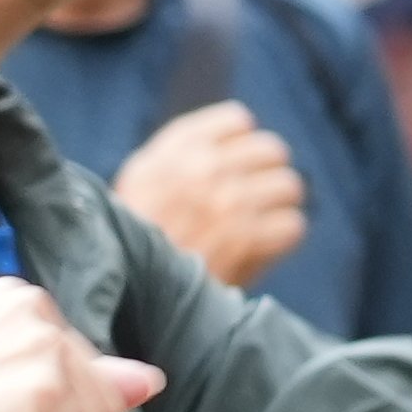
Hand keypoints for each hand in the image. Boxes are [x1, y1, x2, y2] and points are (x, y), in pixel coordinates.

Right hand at [112, 100, 306, 287]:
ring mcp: (227, 203)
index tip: (237, 164)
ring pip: (289, 186)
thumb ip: (181, 157)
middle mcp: (200, 171)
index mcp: (171, 153)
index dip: (244, 143)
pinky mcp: (246, 240)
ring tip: (261, 223)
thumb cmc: (131, 241)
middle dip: (268, 174)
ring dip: (279, 206)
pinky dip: (282, 238)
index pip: (236, 121)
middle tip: (257, 197)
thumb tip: (240, 134)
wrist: (119, 290)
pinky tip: (262, 246)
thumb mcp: (141, 183)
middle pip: (271, 151)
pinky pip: (292, 225)